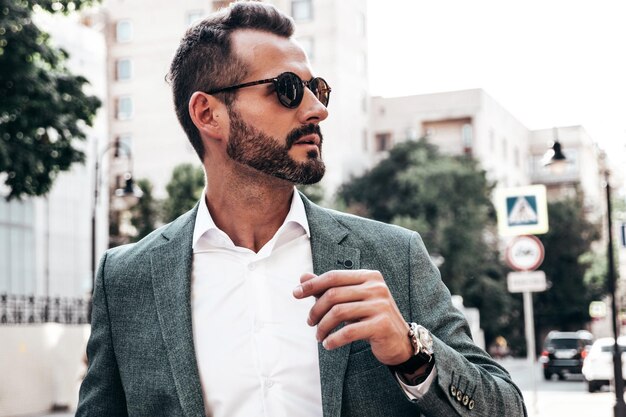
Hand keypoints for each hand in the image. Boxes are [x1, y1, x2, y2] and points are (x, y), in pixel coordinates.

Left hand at [292, 269, 412, 365]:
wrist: (399, 341)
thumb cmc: (370, 318)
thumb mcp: (351, 300)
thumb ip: (328, 288)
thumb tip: (302, 277)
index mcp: (369, 276)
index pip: (334, 276)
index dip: (312, 284)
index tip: (296, 293)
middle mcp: (376, 287)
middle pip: (334, 294)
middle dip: (316, 310)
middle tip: (310, 322)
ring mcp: (380, 305)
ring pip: (339, 312)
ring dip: (323, 326)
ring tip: (319, 336)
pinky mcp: (381, 324)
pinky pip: (349, 331)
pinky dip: (334, 339)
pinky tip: (328, 344)